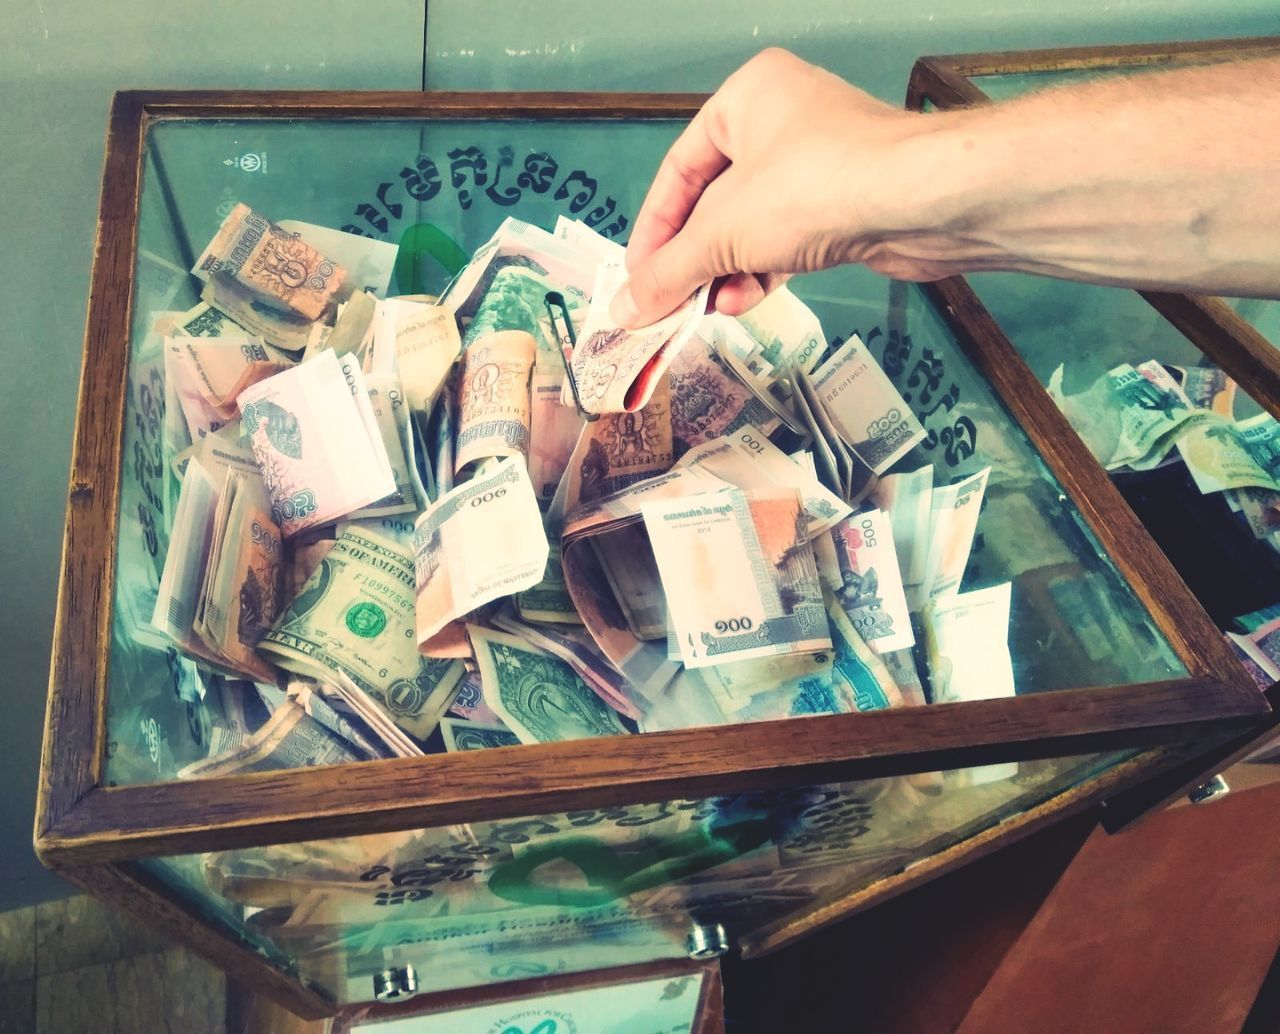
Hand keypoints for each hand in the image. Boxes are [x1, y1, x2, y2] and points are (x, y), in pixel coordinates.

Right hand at [611, 48, 940, 327]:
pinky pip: (787, 239)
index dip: (653, 231)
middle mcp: (783, 120)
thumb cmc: (816, 188)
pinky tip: (745, 301)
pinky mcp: (845, 203)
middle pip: (715, 202)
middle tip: (668, 305)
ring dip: (726, 272)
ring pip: (752, 225)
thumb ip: (669, 271)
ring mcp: (818, 163)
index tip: (637, 280)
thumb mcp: (723, 233)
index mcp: (747, 98)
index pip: (679, 171)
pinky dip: (763, 270)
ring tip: (709, 309)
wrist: (922, 202)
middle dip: (693, 259)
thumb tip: (624, 310)